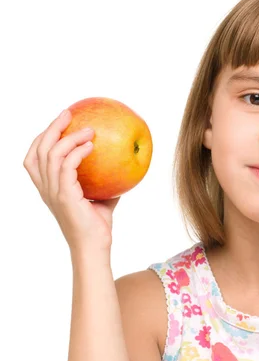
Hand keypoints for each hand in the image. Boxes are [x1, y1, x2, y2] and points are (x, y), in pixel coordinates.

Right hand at [23, 108, 119, 254]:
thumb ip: (105, 184)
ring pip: (51, 154)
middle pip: (38, 150)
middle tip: (69, 113)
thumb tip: (122, 167)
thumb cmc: (97, 227)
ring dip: (69, 137)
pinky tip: (91, 146)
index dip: (42, 137)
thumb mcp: (102, 201)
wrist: (95, 248)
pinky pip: (66, 166)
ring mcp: (53, 192)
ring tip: (89, 129)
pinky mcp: (64, 196)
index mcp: (49, 188)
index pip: (34, 157)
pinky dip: (77, 152)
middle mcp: (46, 188)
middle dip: (51, 127)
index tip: (61, 122)